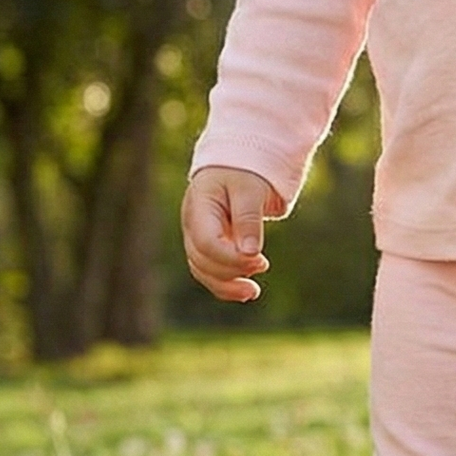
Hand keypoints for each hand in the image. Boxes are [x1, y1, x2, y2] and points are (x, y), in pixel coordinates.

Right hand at [181, 166, 278, 302]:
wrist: (240, 163)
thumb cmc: (245, 172)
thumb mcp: (250, 189)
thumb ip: (248, 219)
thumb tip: (250, 253)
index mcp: (199, 207)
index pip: (206, 242)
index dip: (231, 258)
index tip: (260, 260)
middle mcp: (192, 225)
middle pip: (202, 260)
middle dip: (231, 271)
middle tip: (263, 265)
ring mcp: (197, 237)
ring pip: (203, 271)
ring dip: (226, 285)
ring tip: (253, 292)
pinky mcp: (209, 245)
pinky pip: (211, 271)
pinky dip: (226, 283)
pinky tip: (246, 291)